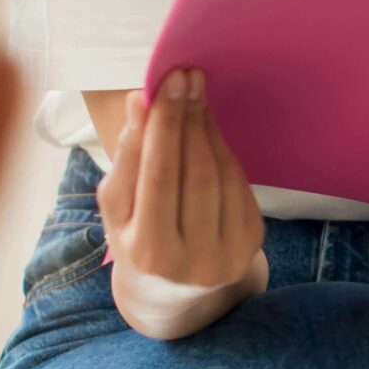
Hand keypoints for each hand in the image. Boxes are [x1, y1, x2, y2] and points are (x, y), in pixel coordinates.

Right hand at [98, 70, 265, 334]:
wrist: (172, 291)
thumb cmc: (135, 237)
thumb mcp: (117, 207)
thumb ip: (126, 156)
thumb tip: (141, 101)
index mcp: (148, 253)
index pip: (158, 176)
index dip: (165, 125)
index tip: (167, 82)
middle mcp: (192, 261)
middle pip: (194, 172)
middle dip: (189, 118)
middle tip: (186, 77)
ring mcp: (227, 255)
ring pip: (220, 175)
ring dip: (208, 128)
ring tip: (195, 95)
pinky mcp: (251, 244)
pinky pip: (239, 185)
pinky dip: (224, 150)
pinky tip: (210, 127)